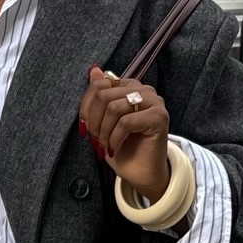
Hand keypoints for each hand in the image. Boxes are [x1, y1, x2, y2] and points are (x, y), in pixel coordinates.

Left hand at [78, 66, 171, 201]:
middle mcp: (143, 90)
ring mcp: (153, 102)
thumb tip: (93, 69)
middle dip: (94, 122)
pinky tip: (114, 149)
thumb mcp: (103, 122)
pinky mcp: (159, 117)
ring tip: (104, 146)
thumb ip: (99, 95)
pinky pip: (126, 122)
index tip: (84, 128)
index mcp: (129, 87)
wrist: (141, 173)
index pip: (99, 84)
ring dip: (104, 132)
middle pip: (104, 95)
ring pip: (114, 108)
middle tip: (95, 141)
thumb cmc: (123, 148)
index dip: (86, 107)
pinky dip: (115, 139)